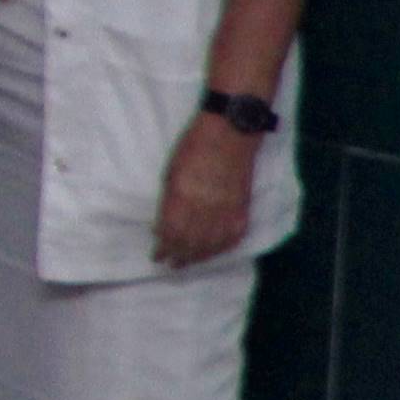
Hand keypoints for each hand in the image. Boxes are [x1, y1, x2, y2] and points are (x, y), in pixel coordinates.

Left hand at [156, 112, 259, 266]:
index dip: (164, 247)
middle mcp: (204, 209)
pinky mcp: (242, 208)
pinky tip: (215, 252)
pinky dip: (222, 247)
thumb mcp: (172, 173)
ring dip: (199, 256)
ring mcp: (226, 210)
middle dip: (179, 256)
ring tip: (190, 262)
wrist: (231, 134)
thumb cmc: (193, 147)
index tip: (157, 256)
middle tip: (172, 265)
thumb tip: (163, 225)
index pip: (171, 232)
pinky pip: (233, 236)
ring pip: (212, 244)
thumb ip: (169, 201)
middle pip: (190, 242)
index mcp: (182, 197)